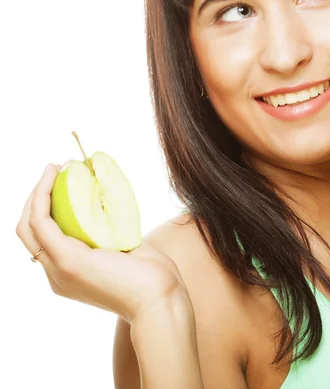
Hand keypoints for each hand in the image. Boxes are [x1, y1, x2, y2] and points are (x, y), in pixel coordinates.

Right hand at [16, 162, 187, 322]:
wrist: (160, 299)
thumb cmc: (152, 276)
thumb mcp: (126, 250)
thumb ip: (114, 234)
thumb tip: (114, 208)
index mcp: (69, 273)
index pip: (44, 238)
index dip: (46, 208)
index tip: (62, 180)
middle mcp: (57, 274)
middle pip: (30, 231)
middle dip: (37, 196)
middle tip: (55, 169)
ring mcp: (59, 270)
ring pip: (30, 225)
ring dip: (38, 192)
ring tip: (54, 168)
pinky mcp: (69, 260)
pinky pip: (42, 222)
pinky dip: (42, 196)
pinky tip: (53, 177)